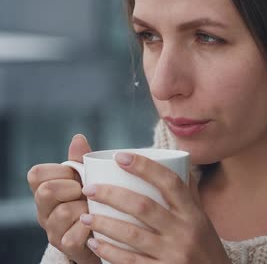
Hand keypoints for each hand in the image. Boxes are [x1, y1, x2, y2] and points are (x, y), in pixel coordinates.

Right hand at [27, 134, 100, 263]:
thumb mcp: (89, 180)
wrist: (108, 236)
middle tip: (87, 192)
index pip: (36, 174)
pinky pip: (74, 236)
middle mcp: (45, 211)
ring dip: (86, 207)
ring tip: (97, 208)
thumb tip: (78, 138)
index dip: (60, 171)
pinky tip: (99, 224)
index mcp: (47, 191)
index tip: (77, 175)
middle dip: (72, 187)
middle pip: (46, 190)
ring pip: (64, 212)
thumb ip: (81, 161)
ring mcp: (54, 231)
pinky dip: (90, 228)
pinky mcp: (67, 248)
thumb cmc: (95, 202)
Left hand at [79, 152, 230, 263]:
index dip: (145, 167)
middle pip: (143, 206)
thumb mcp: (202, 220)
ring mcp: (172, 254)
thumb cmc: (205, 248)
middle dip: (111, 195)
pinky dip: (109, 252)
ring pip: (131, 235)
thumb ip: (188, 195)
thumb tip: (177, 163)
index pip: (170, 182)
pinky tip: (95, 244)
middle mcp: (184, 232)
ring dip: (103, 224)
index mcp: (193, 213)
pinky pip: (129, 261)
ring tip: (84, 217)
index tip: (120, 157)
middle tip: (89, 189)